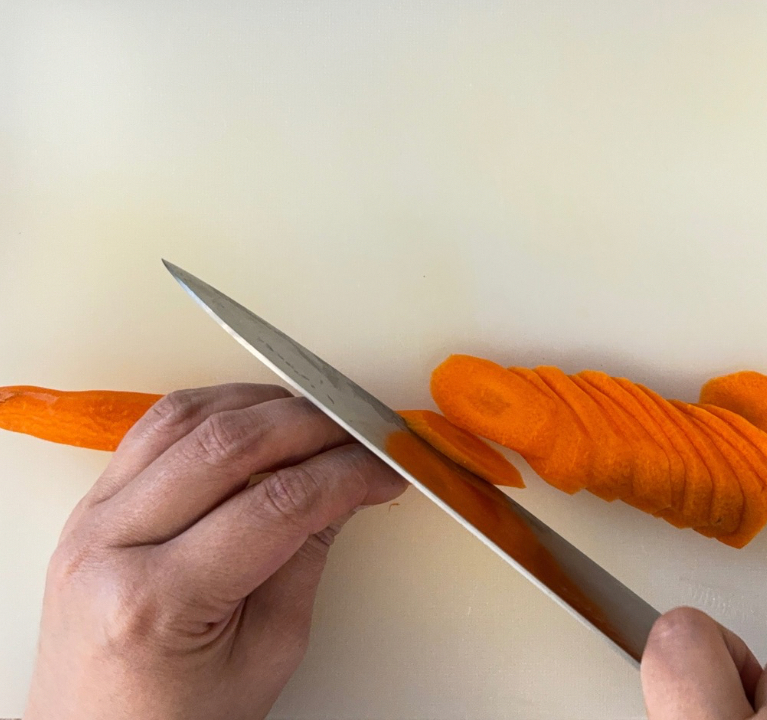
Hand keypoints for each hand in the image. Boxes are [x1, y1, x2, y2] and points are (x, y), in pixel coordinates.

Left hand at [24, 383, 406, 719]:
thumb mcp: (267, 653)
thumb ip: (306, 560)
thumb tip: (346, 488)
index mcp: (156, 601)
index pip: (275, 504)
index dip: (344, 475)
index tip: (385, 468)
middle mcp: (109, 546)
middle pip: (227, 447)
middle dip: (311, 425)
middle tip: (362, 431)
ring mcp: (90, 519)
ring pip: (184, 419)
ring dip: (260, 404)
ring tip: (315, 418)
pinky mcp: (90, 506)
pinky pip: (154, 430)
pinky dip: (213, 410)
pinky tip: (254, 418)